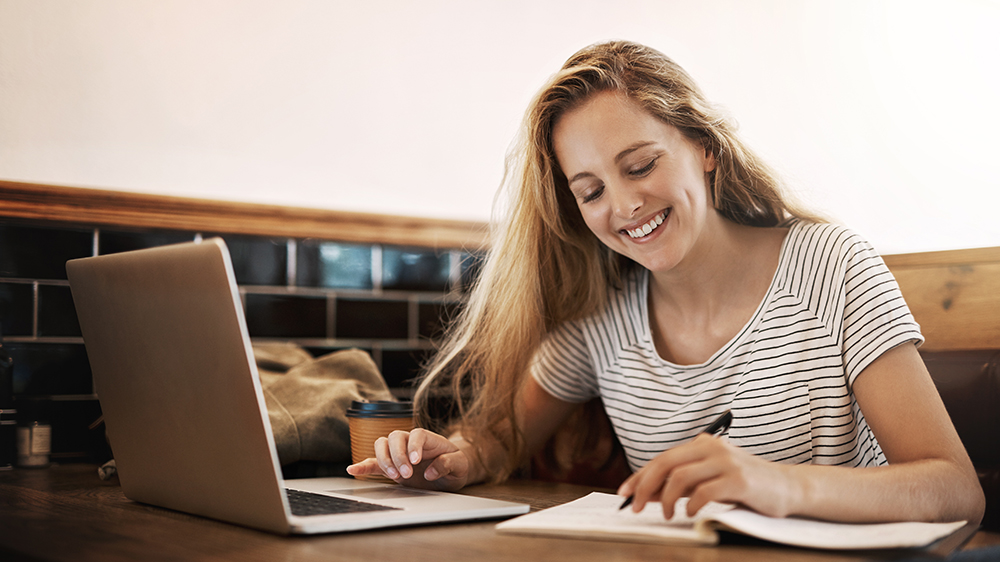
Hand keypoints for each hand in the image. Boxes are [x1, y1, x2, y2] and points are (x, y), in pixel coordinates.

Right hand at [346, 428, 470, 491]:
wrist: (451, 473)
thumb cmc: (456, 465)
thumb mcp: (460, 465)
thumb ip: (448, 464)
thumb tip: (430, 470)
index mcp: (429, 438)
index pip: (417, 434)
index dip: (414, 445)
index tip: (416, 461)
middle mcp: (411, 442)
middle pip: (395, 437)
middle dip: (397, 455)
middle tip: (405, 473)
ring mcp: (399, 453)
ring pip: (382, 445)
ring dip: (384, 460)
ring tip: (394, 476)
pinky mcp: (391, 466)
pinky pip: (373, 462)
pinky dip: (363, 466)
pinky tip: (353, 470)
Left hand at [617, 434, 800, 518]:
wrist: (787, 487)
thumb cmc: (745, 486)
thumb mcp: (709, 481)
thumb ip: (681, 485)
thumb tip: (646, 494)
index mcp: (702, 445)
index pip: (662, 458)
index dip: (640, 476)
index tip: (624, 492)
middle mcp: (711, 448)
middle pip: (666, 463)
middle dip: (645, 486)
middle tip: (634, 505)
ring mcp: (726, 462)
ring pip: (680, 477)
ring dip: (666, 498)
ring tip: (667, 514)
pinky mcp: (738, 479)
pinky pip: (704, 491)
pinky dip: (691, 504)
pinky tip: (690, 513)